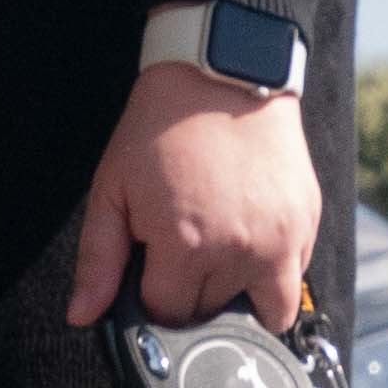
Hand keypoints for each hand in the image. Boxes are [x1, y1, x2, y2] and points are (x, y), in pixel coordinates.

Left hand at [68, 66, 318, 329]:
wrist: (225, 72)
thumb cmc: (162, 126)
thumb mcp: (113, 187)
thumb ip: (97, 259)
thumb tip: (81, 316)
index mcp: (185, 246)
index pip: (167, 313)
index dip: (153, 293)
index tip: (152, 266)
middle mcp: (238, 253)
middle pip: (211, 313)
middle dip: (193, 292)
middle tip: (184, 245)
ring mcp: (280, 242)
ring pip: (263, 312)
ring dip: (239, 295)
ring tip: (222, 254)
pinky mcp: (306, 226)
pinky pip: (294, 279)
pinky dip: (273, 273)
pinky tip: (251, 236)